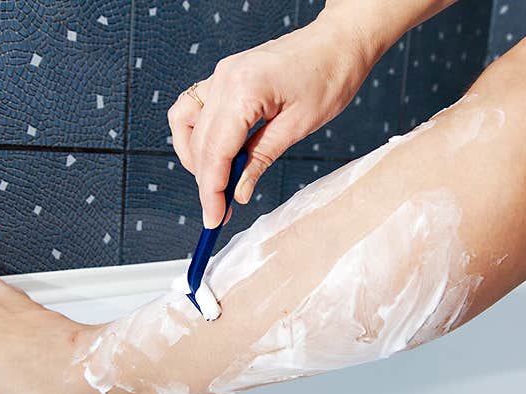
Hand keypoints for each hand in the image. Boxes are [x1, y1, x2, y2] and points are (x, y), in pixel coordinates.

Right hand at [167, 16, 373, 227]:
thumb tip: (239, 191)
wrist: (338, 42)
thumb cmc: (328, 77)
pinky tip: (212, 153)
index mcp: (243, 90)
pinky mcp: (224, 76)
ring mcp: (220, 74)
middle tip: (218, 213)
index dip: (211, 191)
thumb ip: (261, 159)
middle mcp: (224, 79)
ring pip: (187, 126)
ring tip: (217, 183)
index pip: (215, 152)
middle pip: (199, 144)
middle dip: (206, 183)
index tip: (213, 219)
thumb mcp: (298, 127)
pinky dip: (196, 135)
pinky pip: (194, 108)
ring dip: (196, 159)